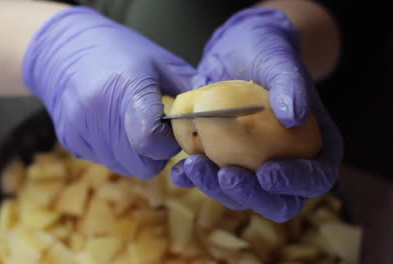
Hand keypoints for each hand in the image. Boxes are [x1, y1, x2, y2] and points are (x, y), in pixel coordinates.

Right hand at [23, 7, 203, 178]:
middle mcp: (99, 114)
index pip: (151, 141)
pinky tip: (113, 127)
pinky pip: (105, 160)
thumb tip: (212, 111)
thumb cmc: (117, 50)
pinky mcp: (70, 141)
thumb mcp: (158, 59)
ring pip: (124, 167)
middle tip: (156, 130)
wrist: (62, 50)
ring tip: (133, 126)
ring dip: (137, 155)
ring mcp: (81, 130)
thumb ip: (188, 87)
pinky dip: (116, 151)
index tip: (172, 130)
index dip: (169, 142)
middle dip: (157, 154)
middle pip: (142, 164)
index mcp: (127, 89)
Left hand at [171, 7, 342, 221]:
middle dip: (251, 194)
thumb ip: (291, 84)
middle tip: (227, 177)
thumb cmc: (265, 53)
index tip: (268, 172)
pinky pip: (213, 179)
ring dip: (217, 188)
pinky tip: (181, 169)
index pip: (316, 177)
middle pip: (278, 200)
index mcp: (314, 145)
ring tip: (194, 166)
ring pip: (242, 195)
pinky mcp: (226, 160)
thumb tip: (296, 116)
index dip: (295, 182)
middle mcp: (287, 162)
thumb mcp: (279, 61)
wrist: (235, 52)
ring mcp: (254, 164)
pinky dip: (196, 178)